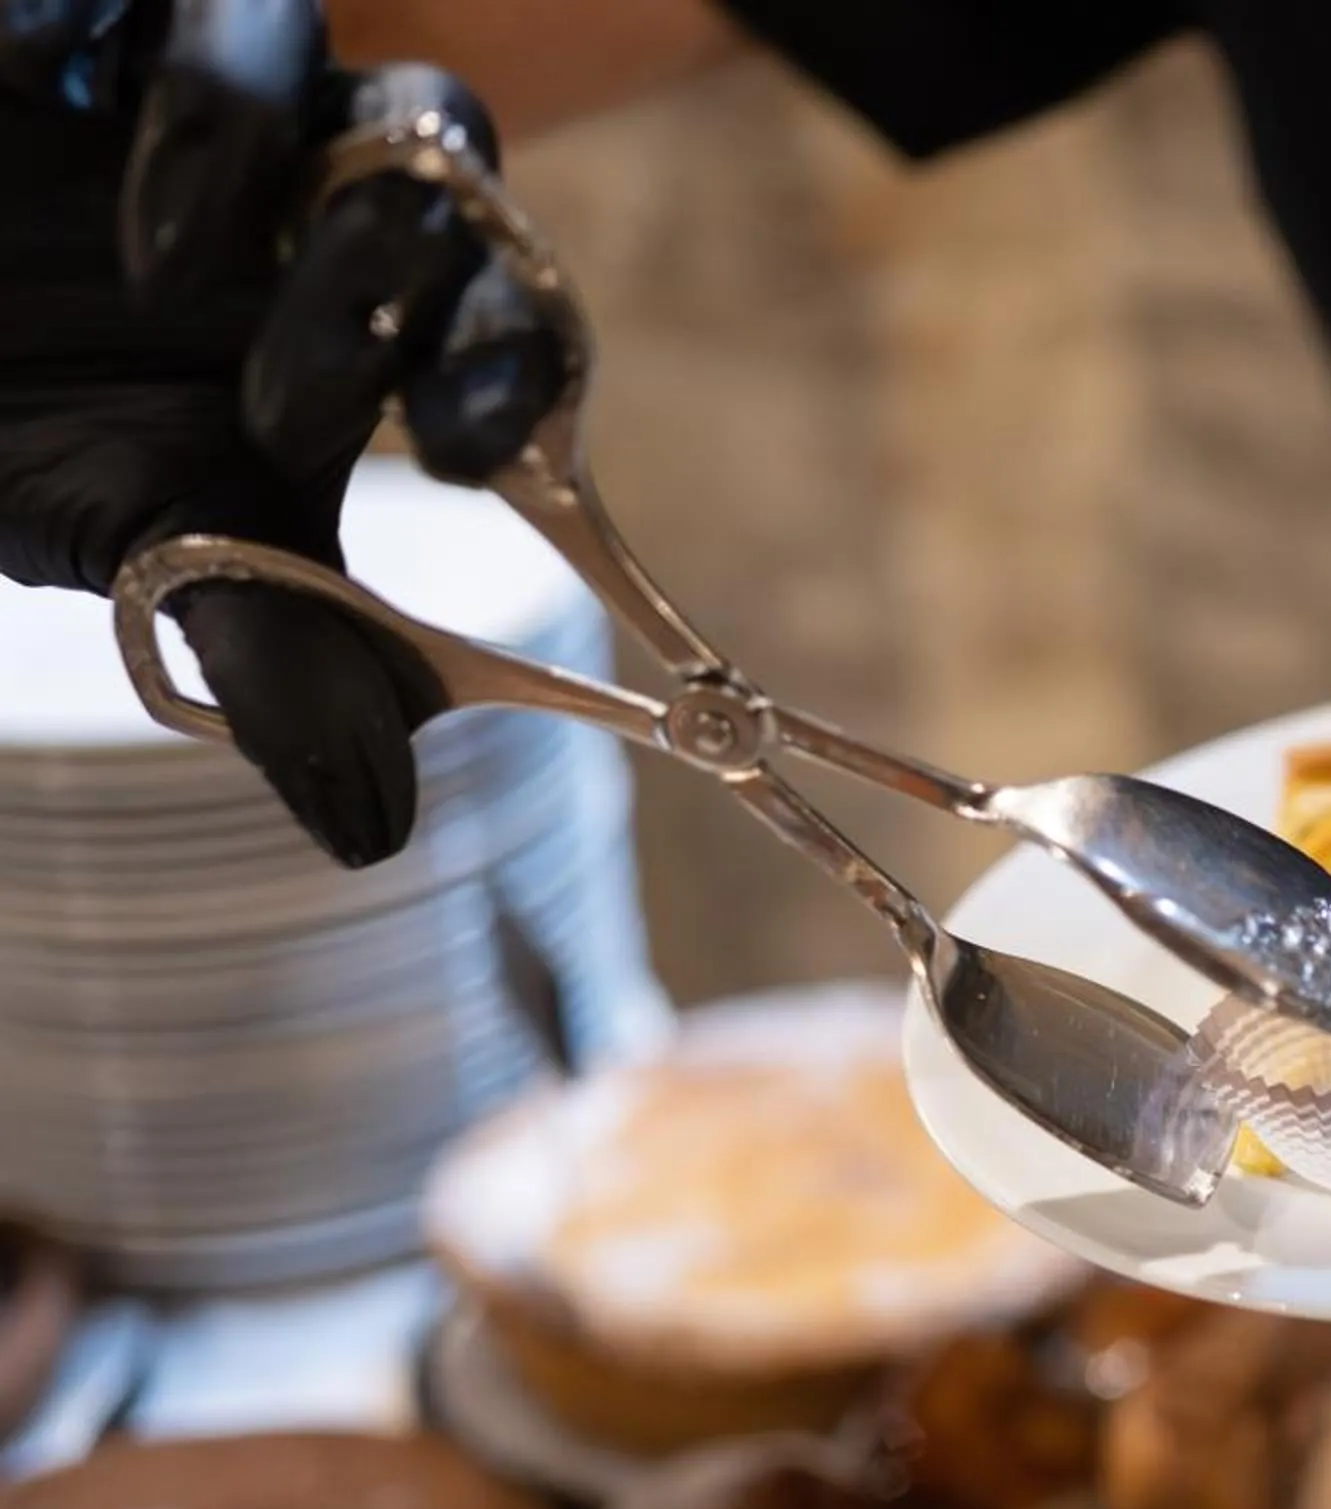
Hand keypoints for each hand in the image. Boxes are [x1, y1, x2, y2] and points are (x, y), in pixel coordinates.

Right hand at [0, 0, 565, 864]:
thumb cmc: (47, 437)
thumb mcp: (156, 550)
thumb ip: (273, 661)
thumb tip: (371, 829)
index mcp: (380, 310)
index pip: (506, 312)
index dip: (502, 372)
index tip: (460, 459)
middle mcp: (314, 175)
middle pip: (428, 168)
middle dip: (378, 281)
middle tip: (287, 401)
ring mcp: (192, 71)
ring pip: (280, 41)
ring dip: (237, 144)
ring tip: (153, 259)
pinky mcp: (66, 14)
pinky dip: (76, 23)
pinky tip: (32, 76)